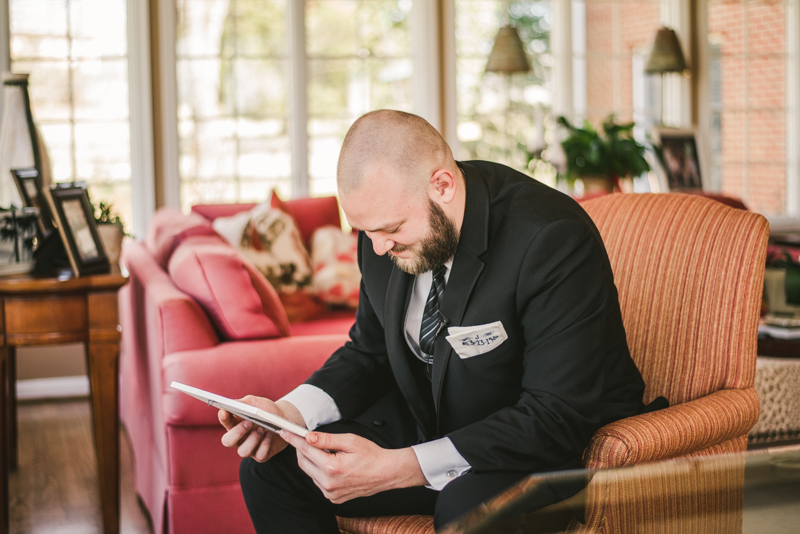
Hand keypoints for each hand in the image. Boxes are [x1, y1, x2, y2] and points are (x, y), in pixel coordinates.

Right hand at [218, 396, 304, 462]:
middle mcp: (240, 438)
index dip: (223, 418)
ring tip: (262, 429)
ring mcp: (250, 448)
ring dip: (253, 439)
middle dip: (237, 432)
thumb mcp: (257, 403)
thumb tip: (232, 403)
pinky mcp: (261, 456)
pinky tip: (269, 435)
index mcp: (236, 424)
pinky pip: (259, 455)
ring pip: (242, 452)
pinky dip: (265, 444)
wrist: (285, 419)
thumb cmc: (268, 410)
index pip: (225, 422)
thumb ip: (244, 403)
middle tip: (248, 423)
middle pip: (227, 441)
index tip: (225, 411)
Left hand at [280, 430, 426, 503]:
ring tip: (326, 451)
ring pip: (310, 472)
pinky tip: (330, 463)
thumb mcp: (350, 441)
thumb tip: (309, 436)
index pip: (306, 450)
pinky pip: (318, 481)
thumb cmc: (371, 455)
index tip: (286, 432)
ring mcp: (330, 493)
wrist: (386, 473)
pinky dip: (319, 470)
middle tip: (304, 438)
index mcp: (332, 468)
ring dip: (312, 460)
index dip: (294, 440)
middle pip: (303, 463)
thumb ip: (327, 439)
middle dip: (302, 449)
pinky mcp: (333, 498)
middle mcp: (329, 484)